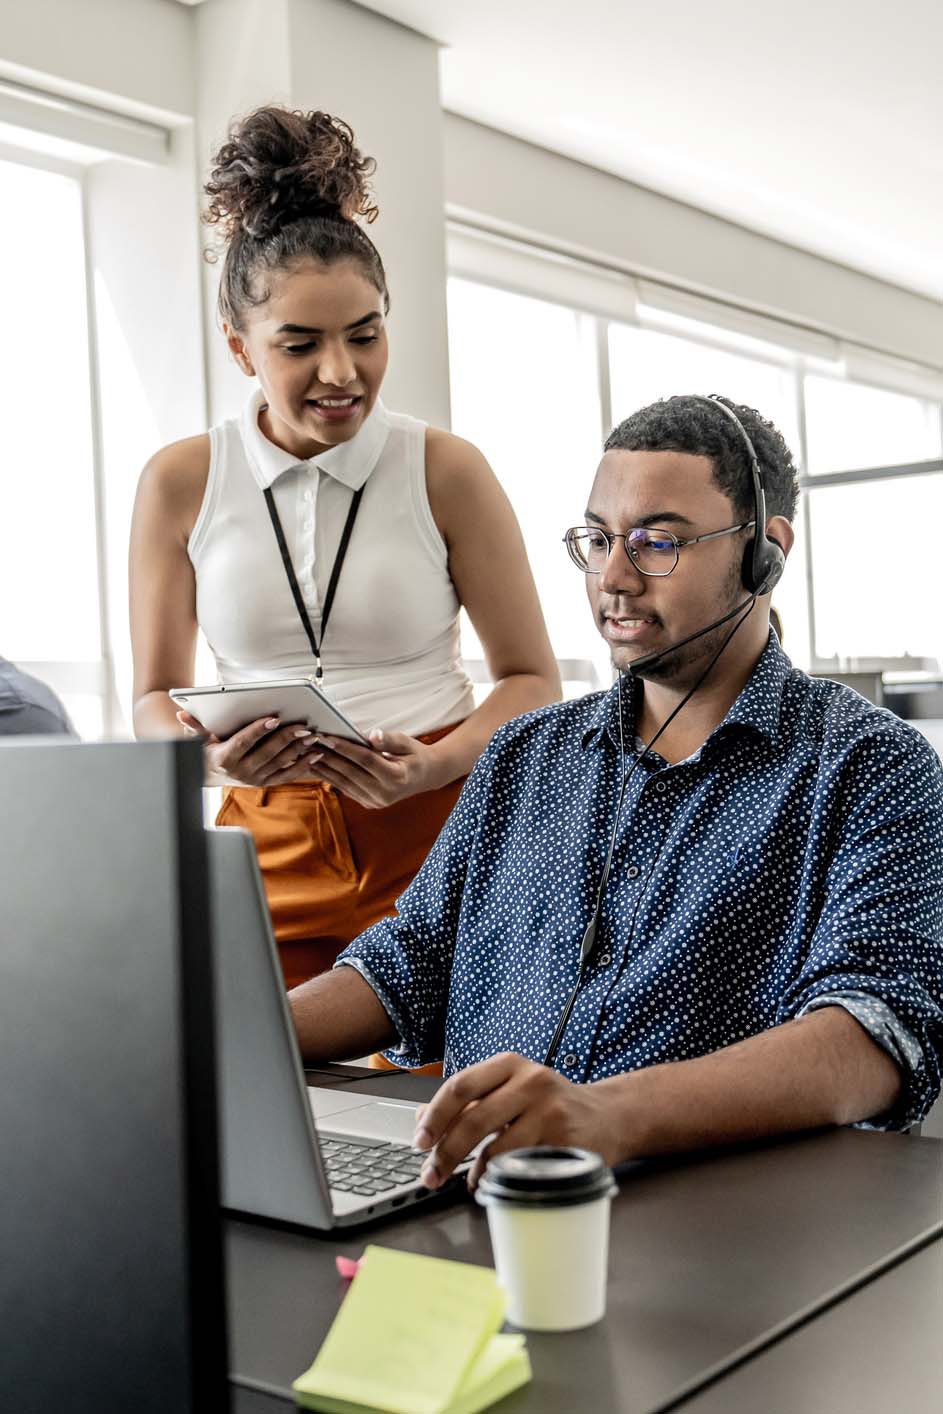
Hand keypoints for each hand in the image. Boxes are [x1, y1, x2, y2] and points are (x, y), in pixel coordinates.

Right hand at [176, 710, 324, 785]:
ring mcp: (255, 780)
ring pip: (280, 763)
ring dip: (299, 750)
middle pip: (267, 753)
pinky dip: (303, 765)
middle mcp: (240, 772)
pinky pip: (288, 775)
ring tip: (314, 736)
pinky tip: (316, 754)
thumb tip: (181, 714)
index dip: (258, 730)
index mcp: (224, 758)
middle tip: (303, 725)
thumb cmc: (206, 750)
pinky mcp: (266, 783)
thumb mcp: (198, 739)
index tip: (274, 718)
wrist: (211, 774)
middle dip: (286, 738)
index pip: (243, 742)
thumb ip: (194, 726)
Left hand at [305, 728, 445, 807]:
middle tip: (309, 742)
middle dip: (328, 756)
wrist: (425, 776)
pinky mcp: (368, 803)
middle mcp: (385, 793)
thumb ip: (389, 740)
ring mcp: (375, 801)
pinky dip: (329, 776)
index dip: (345, 748)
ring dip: (323, 767)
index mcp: (397, 777)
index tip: (327, 736)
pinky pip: (344, 788)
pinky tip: (315, 765)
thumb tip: (372, 735)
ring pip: (343, 782)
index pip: (366, 760)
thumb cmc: (414, 754)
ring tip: (306, 753)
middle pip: (351, 772)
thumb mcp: (407, 742)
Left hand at [411, 1053, 622, 1189]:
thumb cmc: (551, 1104)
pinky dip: (498, 1177)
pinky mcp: (565, 1140)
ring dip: (470, 1170)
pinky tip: (490, 1181)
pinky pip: (520, 1165)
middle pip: (474, 1118)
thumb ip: (470, 1101)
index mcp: (510, 1064)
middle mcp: (530, 1081)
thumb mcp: (510, 1089)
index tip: (419, 1140)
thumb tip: (422, 1118)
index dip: (435, 1116)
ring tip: (461, 1180)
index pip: (461, 1086)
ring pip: (496, 1146)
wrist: (609, 1115)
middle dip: (445, 1151)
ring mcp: (550, 1110)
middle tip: (430, 1173)